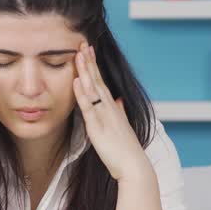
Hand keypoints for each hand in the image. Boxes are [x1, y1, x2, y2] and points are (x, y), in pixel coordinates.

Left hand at [72, 42, 150, 182]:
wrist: (133, 166)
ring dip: (86, 71)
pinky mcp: (98, 128)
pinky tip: (77, 81)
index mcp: (113, 108)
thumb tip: (119, 101)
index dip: (94, 66)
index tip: (88, 51)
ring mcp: (104, 116)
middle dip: (89, 61)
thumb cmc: (126, 150)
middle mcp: (110, 108)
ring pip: (93, 89)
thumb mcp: (122, 126)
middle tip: (83, 43)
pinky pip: (89, 107)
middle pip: (98, 80)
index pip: (102, 82)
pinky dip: (82, 93)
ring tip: (78, 53)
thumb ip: (120, 112)